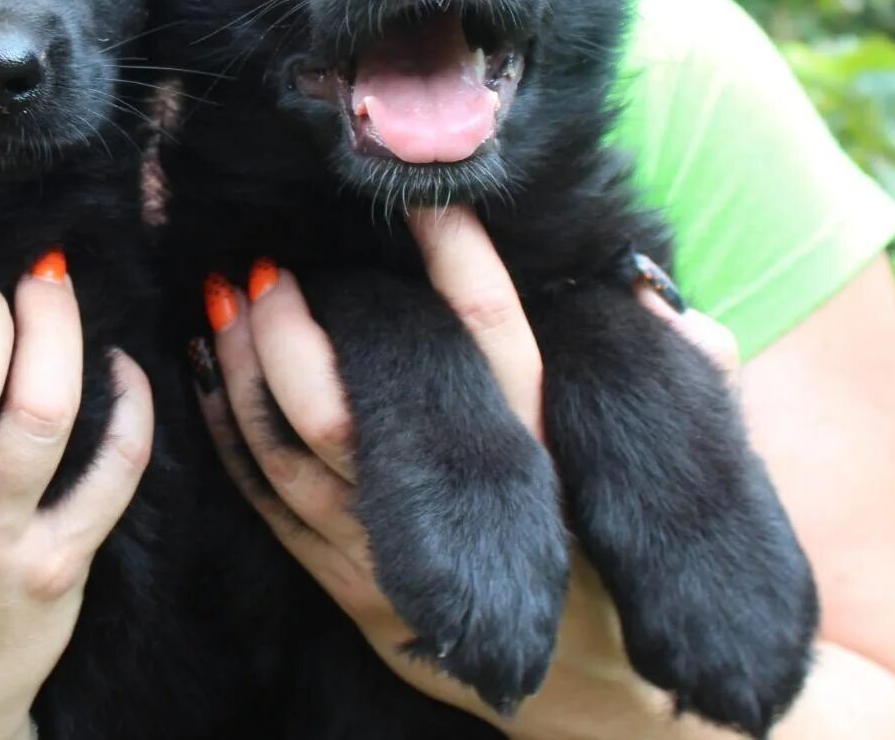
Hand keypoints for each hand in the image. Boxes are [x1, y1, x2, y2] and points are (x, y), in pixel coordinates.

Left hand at [194, 206, 741, 735]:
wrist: (598, 700)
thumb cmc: (627, 557)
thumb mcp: (672, 470)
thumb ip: (684, 374)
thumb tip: (658, 292)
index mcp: (540, 457)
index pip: (491, 340)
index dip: (457, 262)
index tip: (423, 203)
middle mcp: (454, 508)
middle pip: (342, 407)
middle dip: (289, 328)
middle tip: (271, 264)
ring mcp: (389, 555)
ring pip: (287, 450)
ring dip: (241, 367)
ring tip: (224, 296)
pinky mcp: (349, 587)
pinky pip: (265, 501)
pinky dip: (226, 430)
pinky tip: (209, 368)